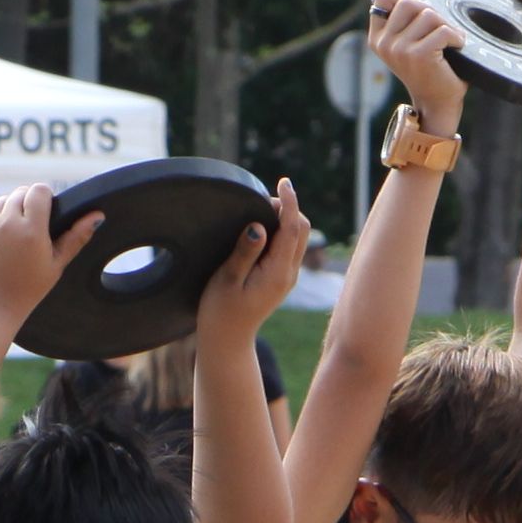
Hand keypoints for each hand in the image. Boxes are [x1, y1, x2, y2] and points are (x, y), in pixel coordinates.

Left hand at [0, 182, 67, 311]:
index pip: (38, 190)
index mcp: (31, 231)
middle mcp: (6, 224)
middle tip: (30, 227)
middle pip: (20, 193)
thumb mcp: (56, 265)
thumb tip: (97, 215)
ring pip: (0, 202)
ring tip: (13, 237)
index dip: (43, 197)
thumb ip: (76, 238)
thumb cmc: (27, 289)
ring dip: (8, 212)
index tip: (45, 209)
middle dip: (27, 204)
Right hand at [193, 179, 311, 338]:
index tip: (283, 182)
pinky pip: (291, 246)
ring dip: (286, 218)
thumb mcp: (226, 280)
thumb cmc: (220, 311)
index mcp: (278, 272)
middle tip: (261, 199)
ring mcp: (288, 277)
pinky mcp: (282, 279)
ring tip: (261, 210)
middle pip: (301, 229)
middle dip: (288, 208)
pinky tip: (264, 227)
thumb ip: (244, 252)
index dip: (289, 202)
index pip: (291, 228)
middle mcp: (289, 273)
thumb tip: (257, 226)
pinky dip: (283, 230)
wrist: (227, 340)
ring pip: (298, 237)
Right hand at [367, 0, 470, 124]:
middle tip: (439, 30)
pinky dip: (456, 38)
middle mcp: (384, 43)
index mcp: (378, 38)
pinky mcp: (418, 55)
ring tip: (448, 42)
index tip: (420, 13)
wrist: (436, 102)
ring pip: (429, 14)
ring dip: (445, 26)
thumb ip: (405, 19)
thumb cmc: (428, 68)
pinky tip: (456, 48)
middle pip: (408, 2)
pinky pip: (443, 30)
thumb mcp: (408, 41)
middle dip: (430, 12)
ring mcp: (399, 49)